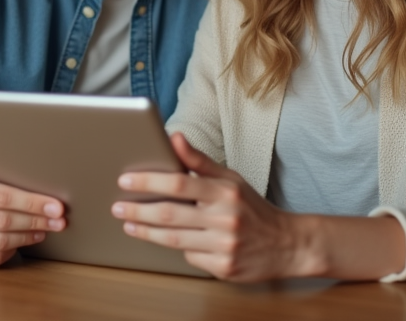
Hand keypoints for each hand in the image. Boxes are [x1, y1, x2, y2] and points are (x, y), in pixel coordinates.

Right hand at [0, 158, 67, 267]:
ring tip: (45, 229)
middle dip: (36, 220)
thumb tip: (41, 170)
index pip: (2, 196)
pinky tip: (26, 239)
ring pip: (0, 241)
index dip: (32, 202)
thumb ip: (1, 165)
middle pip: (3, 220)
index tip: (57, 206)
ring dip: (28, 236)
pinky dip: (14, 249)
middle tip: (59, 220)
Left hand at [112, 132, 313, 280]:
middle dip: (138, 209)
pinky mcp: (224, 268)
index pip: (179, 182)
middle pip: (169, 213)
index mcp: (225, 192)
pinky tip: (170, 240)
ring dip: (146, 231)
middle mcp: (225, 218)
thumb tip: (173, 136)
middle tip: (117, 206)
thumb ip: (199, 161)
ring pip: (174, 239)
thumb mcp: (231, 179)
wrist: (288, 245)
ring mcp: (224, 246)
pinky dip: (178, 248)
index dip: (148, 181)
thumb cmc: (253, 209)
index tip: (125, 180)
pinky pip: (190, 257)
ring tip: (129, 223)